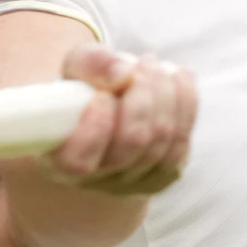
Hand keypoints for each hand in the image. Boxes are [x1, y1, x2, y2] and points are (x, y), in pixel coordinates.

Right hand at [44, 43, 196, 194]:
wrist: (107, 115)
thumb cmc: (83, 94)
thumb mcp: (75, 70)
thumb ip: (90, 64)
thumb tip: (123, 73)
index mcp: (60, 163)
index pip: (78, 163)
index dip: (96, 127)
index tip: (103, 94)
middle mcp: (97, 181)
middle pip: (131, 143)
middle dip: (142, 96)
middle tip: (142, 63)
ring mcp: (133, 183)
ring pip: (161, 140)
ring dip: (165, 94)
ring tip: (154, 65)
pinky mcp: (164, 176)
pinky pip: (181, 142)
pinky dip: (186, 103)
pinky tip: (178, 77)